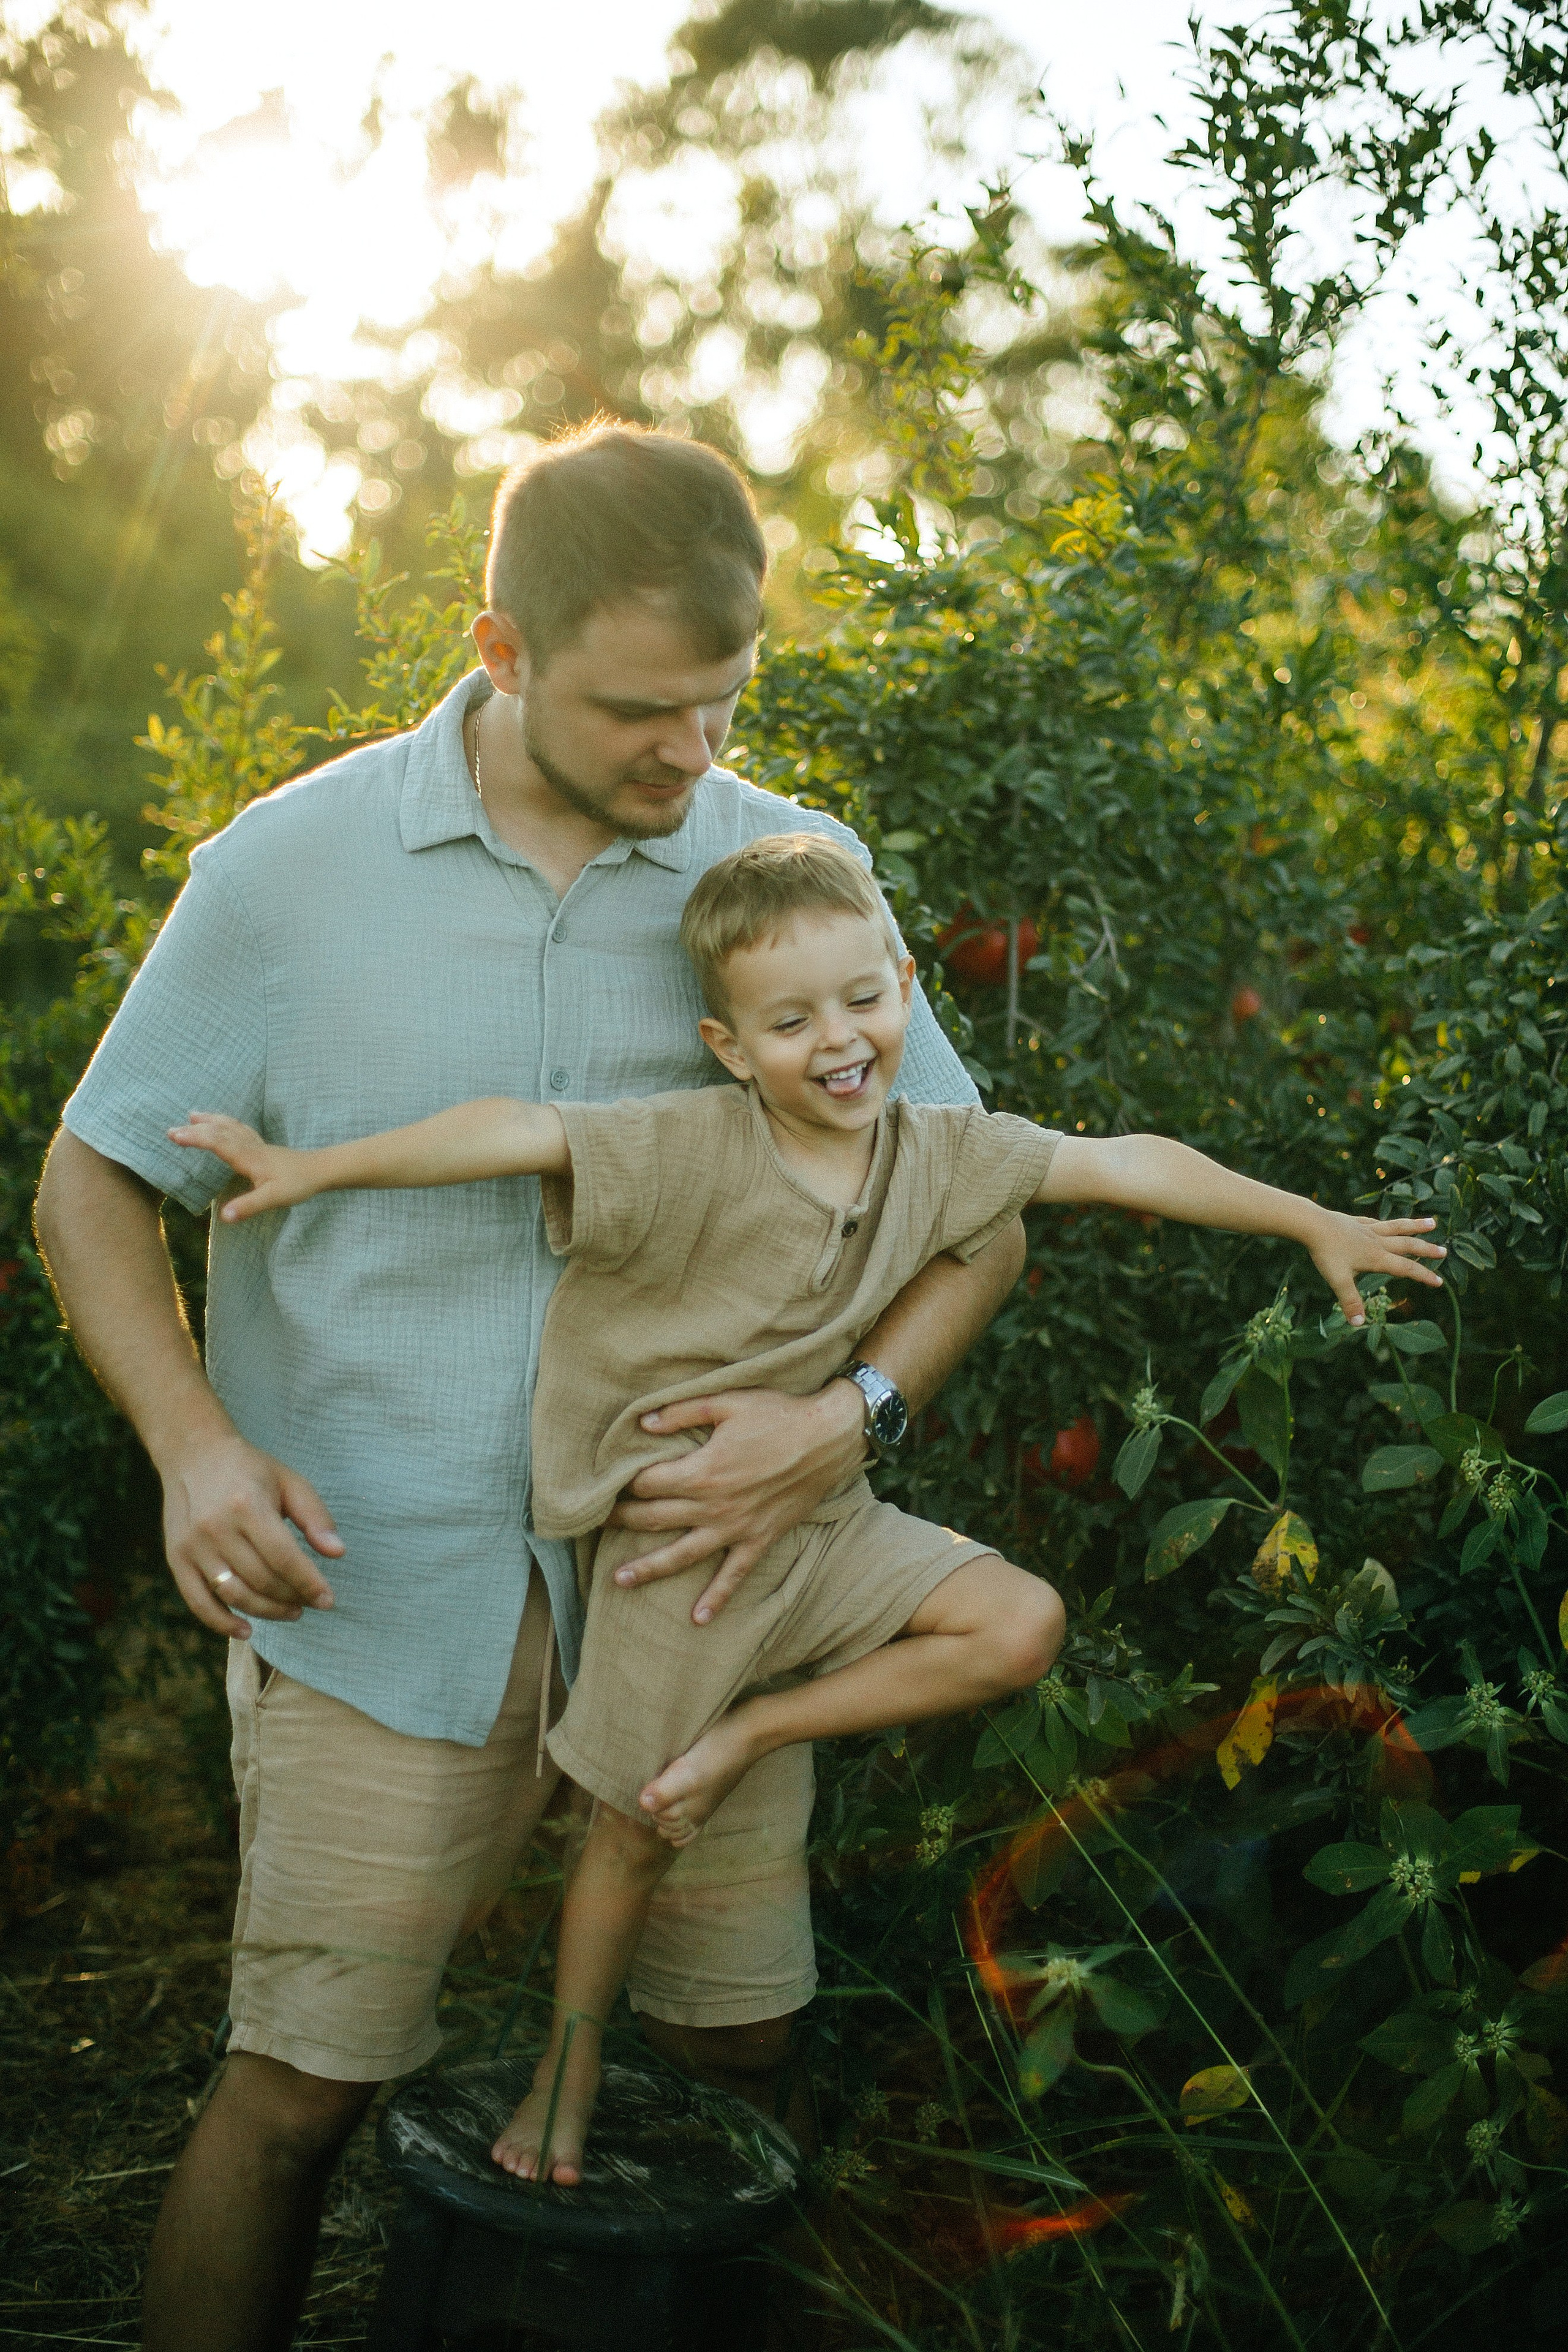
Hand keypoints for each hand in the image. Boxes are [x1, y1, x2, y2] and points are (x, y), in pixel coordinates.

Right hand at [159, 1431, 344, 1635]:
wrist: (194, 1454)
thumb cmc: (250, 1470)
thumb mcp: (290, 1481)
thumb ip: (315, 1516)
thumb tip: (337, 1553)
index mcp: (247, 1505)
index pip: (284, 1558)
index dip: (308, 1583)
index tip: (328, 1600)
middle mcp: (216, 1528)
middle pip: (261, 1580)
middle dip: (292, 1598)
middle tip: (309, 1602)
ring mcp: (192, 1546)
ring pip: (234, 1595)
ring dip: (266, 1612)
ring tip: (290, 1612)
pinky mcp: (176, 1558)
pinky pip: (199, 1602)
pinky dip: (221, 1623)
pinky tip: (246, 1630)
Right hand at [168, 1111, 314, 1221]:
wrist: (320, 1170)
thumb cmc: (298, 1184)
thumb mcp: (274, 1199)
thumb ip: (249, 1206)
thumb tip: (224, 1216)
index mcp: (248, 1157)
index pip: (217, 1142)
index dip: (195, 1138)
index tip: (174, 1135)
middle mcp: (249, 1146)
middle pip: (219, 1131)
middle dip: (195, 1129)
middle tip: (171, 1130)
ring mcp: (256, 1144)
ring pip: (229, 1126)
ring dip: (210, 1120)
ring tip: (194, 1114)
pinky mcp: (262, 1146)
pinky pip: (239, 1128)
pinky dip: (226, 1123)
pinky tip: (224, 1124)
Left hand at [604, 1383, 866, 1622]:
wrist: (828, 1437)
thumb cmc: (777, 1414)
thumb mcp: (727, 1402)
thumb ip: (683, 1411)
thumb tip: (643, 1422)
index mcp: (701, 1471)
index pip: (647, 1483)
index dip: (624, 1483)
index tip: (607, 1484)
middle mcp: (712, 1505)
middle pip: (654, 1517)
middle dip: (622, 1521)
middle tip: (595, 1525)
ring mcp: (735, 1527)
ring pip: (682, 1554)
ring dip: (648, 1568)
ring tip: (618, 1580)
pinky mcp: (759, 1538)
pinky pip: (734, 1575)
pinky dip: (716, 1598)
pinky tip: (698, 1619)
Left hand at [1306, 1210, 1445, 1323]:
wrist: (1312, 1224)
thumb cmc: (1326, 1252)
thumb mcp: (1338, 1280)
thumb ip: (1350, 1301)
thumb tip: (1358, 1324)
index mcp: (1377, 1257)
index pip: (1406, 1268)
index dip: (1423, 1275)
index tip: (1439, 1282)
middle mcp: (1376, 1242)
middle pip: (1407, 1245)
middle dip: (1426, 1250)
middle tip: (1444, 1252)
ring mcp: (1367, 1229)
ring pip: (1397, 1228)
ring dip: (1415, 1226)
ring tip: (1432, 1223)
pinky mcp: (1356, 1222)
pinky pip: (1377, 1222)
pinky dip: (1387, 1223)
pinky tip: (1387, 1223)